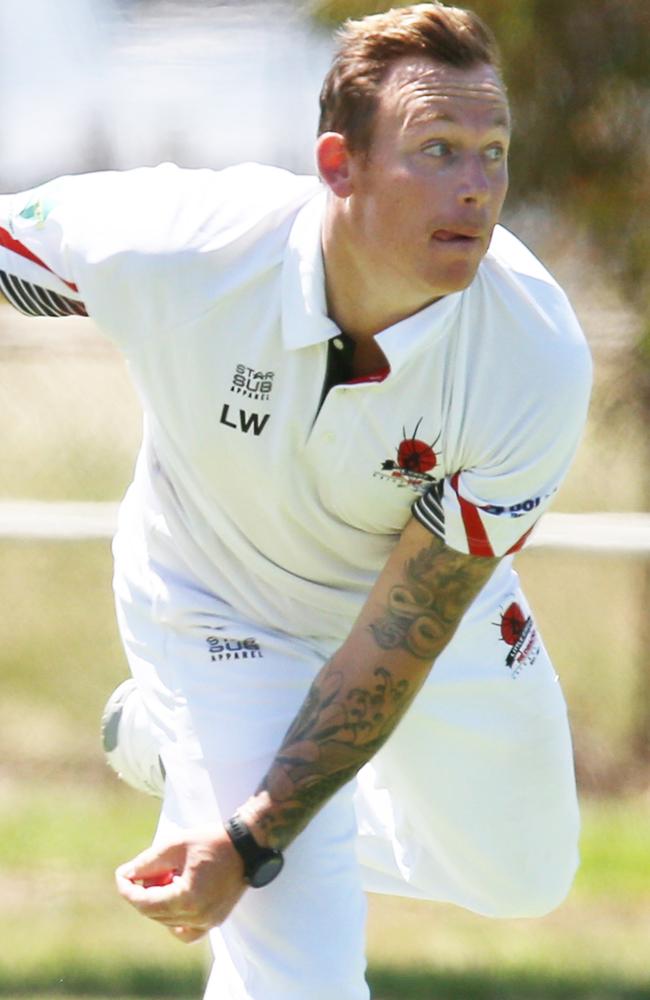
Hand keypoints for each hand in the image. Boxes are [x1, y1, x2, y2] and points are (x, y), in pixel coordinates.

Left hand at [115, 824, 246, 942]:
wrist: (247, 845)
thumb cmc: (212, 841)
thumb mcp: (175, 846)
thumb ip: (148, 862)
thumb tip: (126, 874)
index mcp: (187, 899)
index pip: (145, 902)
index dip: (128, 889)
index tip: (121, 875)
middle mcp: (197, 917)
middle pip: (154, 913)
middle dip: (142, 892)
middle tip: (143, 870)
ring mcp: (208, 922)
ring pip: (167, 921)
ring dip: (157, 902)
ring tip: (165, 877)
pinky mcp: (215, 920)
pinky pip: (186, 931)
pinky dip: (174, 919)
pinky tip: (174, 898)